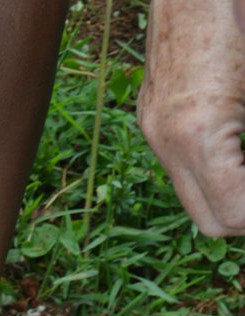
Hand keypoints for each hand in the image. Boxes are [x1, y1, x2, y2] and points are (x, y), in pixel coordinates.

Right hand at [138, 0, 244, 234]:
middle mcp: (167, 139)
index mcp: (199, 130)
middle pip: (212, 221)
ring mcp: (155, 129)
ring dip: (234, 196)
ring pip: (198, 199)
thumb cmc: (237, 15)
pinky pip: (185, 167)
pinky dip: (219, 171)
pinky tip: (239, 150)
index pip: (235, 212)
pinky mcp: (153, 117)